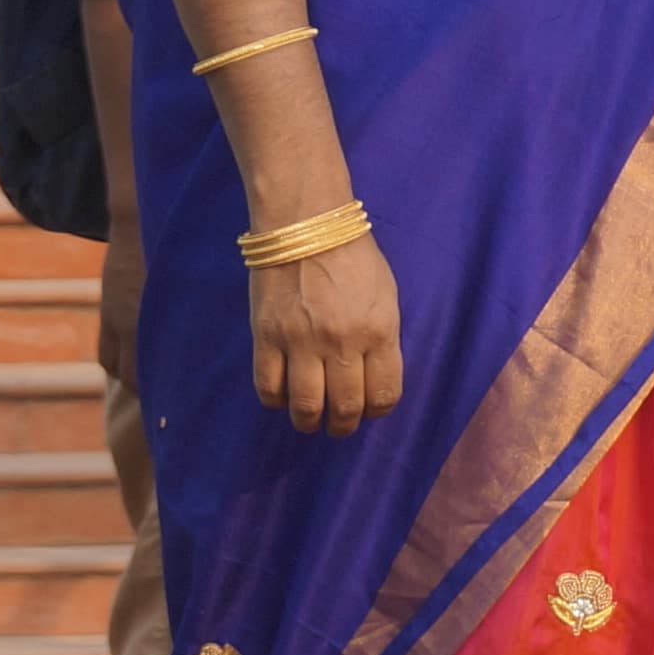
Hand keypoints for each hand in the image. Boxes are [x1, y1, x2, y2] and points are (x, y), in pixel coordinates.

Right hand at [250, 222, 402, 434]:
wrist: (307, 229)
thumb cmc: (354, 260)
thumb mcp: (386, 298)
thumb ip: (382, 338)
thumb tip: (374, 376)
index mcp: (379, 332)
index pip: (384, 393)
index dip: (377, 411)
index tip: (370, 411)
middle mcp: (342, 343)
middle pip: (345, 407)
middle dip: (344, 425)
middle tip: (339, 425)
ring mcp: (301, 343)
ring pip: (305, 406)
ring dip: (309, 422)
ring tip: (310, 421)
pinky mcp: (267, 338)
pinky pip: (268, 388)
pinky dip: (275, 401)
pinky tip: (282, 398)